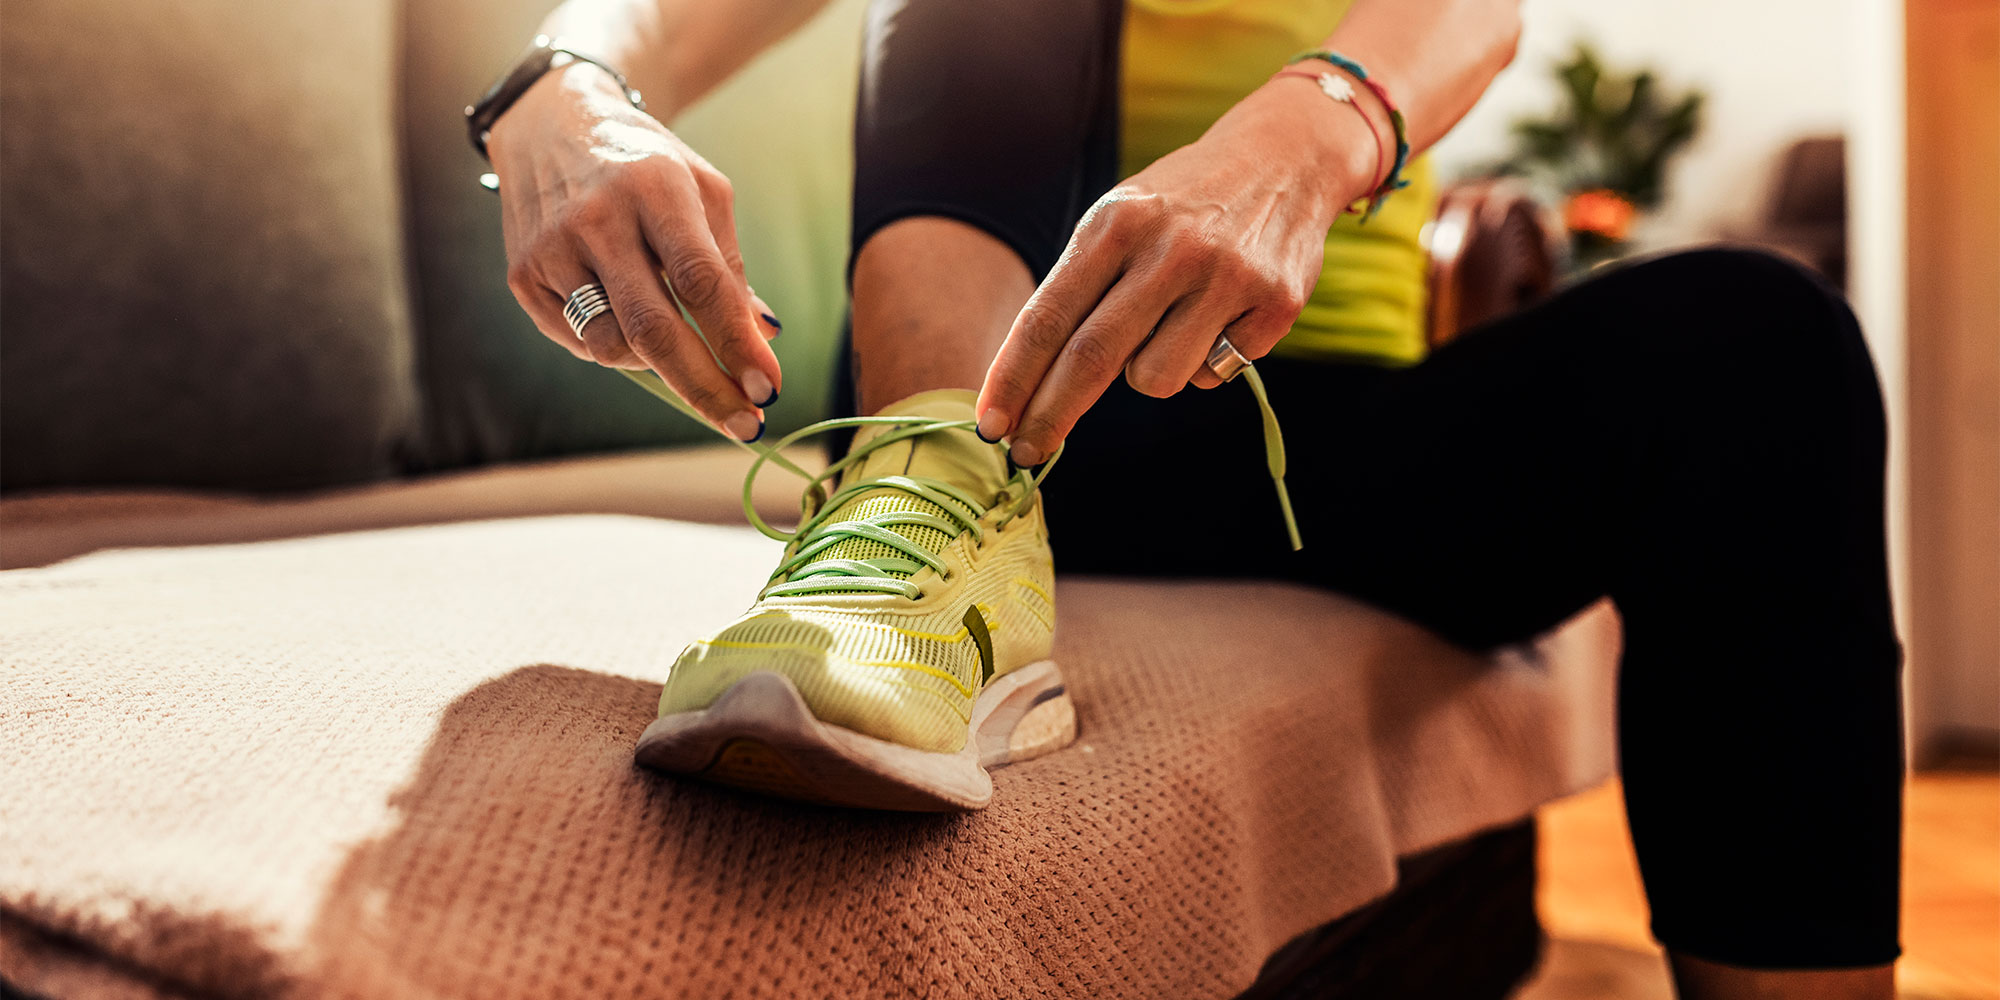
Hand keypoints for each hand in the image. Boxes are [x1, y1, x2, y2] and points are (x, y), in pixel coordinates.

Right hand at [487, 62, 781, 440]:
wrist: (550, 125)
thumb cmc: (645, 167)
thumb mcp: (702, 192)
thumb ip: (730, 268)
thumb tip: (762, 342)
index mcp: (654, 188)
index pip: (700, 282)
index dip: (735, 343)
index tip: (767, 390)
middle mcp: (596, 219)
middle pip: (653, 329)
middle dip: (705, 387)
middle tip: (746, 424)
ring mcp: (552, 250)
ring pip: (614, 348)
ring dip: (658, 365)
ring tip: (675, 340)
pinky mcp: (523, 277)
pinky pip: (581, 344)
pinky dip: (617, 349)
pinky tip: (625, 314)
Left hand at [974, 80, 1378, 463]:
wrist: (1286, 156)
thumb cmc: (1181, 204)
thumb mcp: (1122, 218)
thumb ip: (1082, 288)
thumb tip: (1031, 382)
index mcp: (1117, 223)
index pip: (1049, 317)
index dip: (1014, 378)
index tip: (989, 423)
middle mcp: (1170, 249)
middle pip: (1092, 359)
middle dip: (1050, 416)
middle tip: (1024, 452)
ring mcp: (1226, 277)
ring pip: (1156, 380)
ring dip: (1149, 372)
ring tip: (1171, 324)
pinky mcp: (1275, 305)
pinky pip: (1215, 374)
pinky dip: (1207, 360)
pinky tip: (1222, 314)